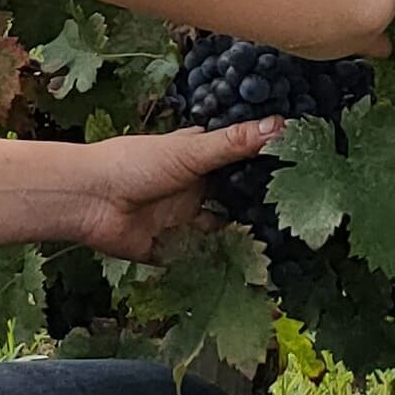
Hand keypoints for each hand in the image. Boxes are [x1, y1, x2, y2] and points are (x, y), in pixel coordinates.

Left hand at [64, 120, 282, 262]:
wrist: (90, 201)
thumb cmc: (134, 164)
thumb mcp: (190, 151)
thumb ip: (234, 144)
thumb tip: (282, 126)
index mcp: (197, 159)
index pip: (240, 161)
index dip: (267, 166)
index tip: (305, 171)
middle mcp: (194, 189)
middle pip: (235, 198)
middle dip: (261, 207)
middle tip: (302, 214)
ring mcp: (183, 220)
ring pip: (223, 230)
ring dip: (245, 237)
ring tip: (286, 245)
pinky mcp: (172, 249)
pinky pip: (202, 258)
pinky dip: (222, 261)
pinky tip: (253, 268)